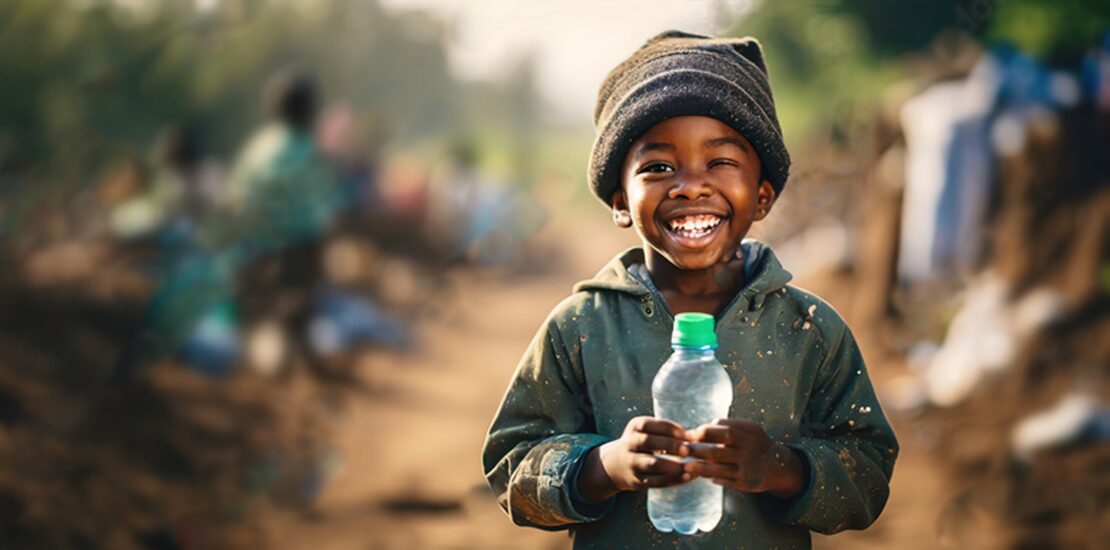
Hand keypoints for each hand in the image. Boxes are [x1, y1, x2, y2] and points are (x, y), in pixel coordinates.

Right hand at [576, 416, 691, 502]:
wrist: (614, 466)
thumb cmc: (641, 444)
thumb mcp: (646, 431)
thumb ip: (666, 431)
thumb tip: (693, 435)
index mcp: (633, 428)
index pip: (648, 424)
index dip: (667, 428)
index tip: (684, 433)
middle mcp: (629, 444)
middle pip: (648, 442)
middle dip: (669, 445)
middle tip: (687, 450)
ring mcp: (632, 463)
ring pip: (652, 464)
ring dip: (673, 465)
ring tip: (691, 467)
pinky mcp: (637, 481)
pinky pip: (657, 481)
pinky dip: (674, 480)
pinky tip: (688, 477)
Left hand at [684, 418, 804, 498]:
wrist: (779, 467)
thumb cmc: (755, 444)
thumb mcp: (748, 430)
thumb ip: (726, 426)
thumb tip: (698, 430)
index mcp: (750, 433)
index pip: (724, 430)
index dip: (705, 431)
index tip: (689, 434)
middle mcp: (750, 450)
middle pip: (719, 450)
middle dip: (698, 450)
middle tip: (682, 449)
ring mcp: (748, 467)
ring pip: (719, 468)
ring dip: (700, 467)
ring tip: (686, 465)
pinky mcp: (746, 482)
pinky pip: (724, 480)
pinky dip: (710, 477)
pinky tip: (699, 474)